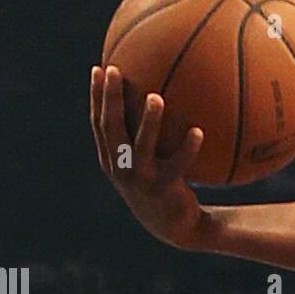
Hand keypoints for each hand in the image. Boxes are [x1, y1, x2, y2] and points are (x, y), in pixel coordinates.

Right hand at [90, 65, 205, 249]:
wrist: (171, 225)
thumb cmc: (160, 182)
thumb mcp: (146, 159)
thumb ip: (144, 132)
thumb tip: (160, 90)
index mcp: (112, 158)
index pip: (98, 122)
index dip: (96, 96)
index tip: (99, 68)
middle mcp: (120, 167)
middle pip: (110, 128)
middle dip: (110, 98)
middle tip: (115, 71)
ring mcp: (140, 179)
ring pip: (140, 146)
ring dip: (148, 121)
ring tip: (157, 96)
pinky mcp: (163, 189)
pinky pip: (178, 165)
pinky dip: (188, 149)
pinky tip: (198, 131)